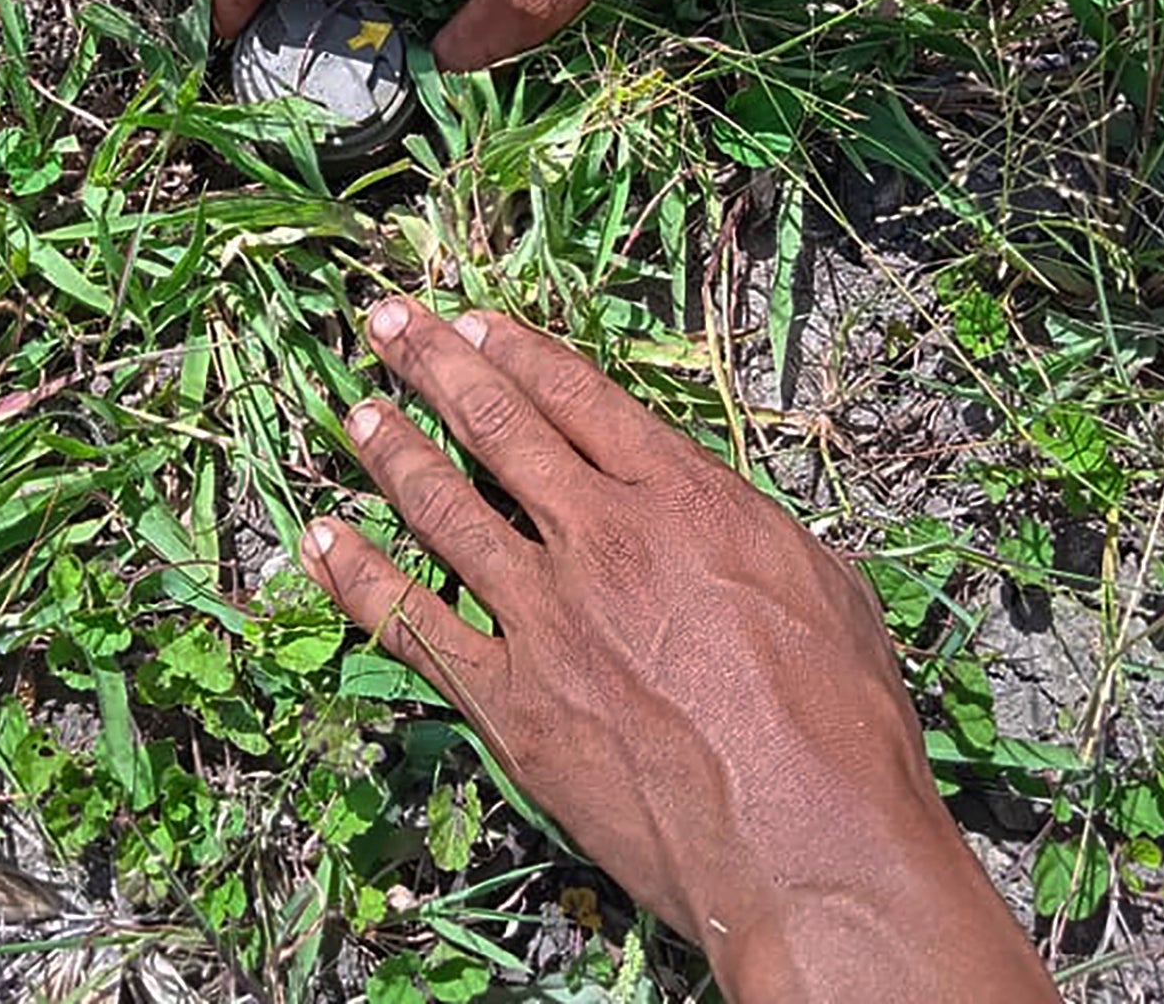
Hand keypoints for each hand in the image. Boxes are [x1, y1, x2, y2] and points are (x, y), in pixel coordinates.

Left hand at [303, 300, 1059, 1003]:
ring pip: (444, 509)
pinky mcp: (511, 702)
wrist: (810, 844)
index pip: (579, 397)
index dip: (516, 350)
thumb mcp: (821, 584)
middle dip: (434, 363)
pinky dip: (358, 576)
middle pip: (498, 427)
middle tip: (386, 319)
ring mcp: (548, 617)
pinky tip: (319, 540)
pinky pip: (413, 624)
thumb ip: (743, 527)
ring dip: (392, 451)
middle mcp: (602, 537)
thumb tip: (710, 505)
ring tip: (356, 410)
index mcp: (683, 498)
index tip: (472, 320)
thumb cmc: (844, 724)